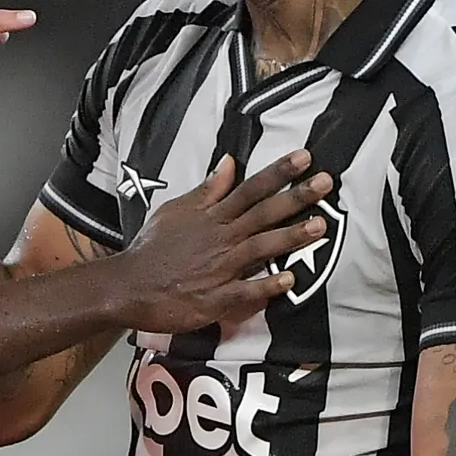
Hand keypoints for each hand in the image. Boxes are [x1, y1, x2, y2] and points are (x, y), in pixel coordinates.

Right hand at [115, 151, 335, 332]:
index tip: (305, 157)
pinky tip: (290, 281)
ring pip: (260, 248)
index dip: (278, 172)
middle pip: (263, 214)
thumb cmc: (153, 247)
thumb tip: (229, 162)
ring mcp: (219, 269)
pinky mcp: (214, 298)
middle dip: (295, 197)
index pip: (250, 189)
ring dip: (290, 237)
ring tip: (320, 226)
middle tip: (327, 182)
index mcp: (212, 216)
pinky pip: (245, 292)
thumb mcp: (176, 210)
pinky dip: (266, 286)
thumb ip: (207, 190)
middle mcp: (221, 238)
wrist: (128, 286)